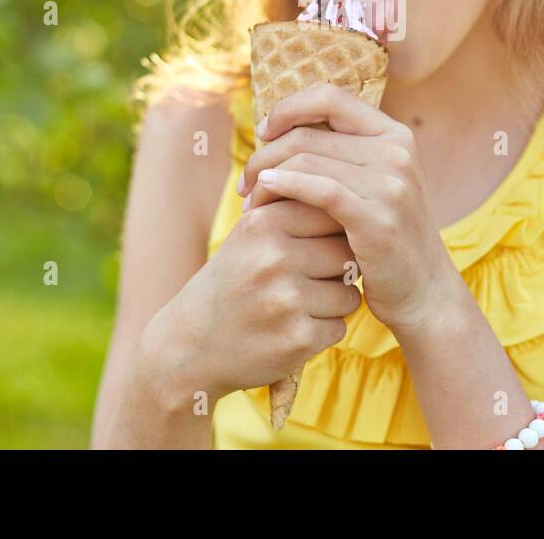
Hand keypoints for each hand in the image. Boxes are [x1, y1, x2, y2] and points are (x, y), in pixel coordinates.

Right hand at [161, 198, 363, 400]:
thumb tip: (353, 197)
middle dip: (337, 270)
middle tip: (307, 282)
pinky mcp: (296, 339)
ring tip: (296, 307)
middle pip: (347, 254)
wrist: (190, 345)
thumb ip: (295, 210)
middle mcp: (274, 258)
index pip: (333, 214)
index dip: (333, 233)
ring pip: (349, 295)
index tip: (315, 247)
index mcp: (263, 223)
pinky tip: (290, 331)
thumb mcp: (251, 235)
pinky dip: (321, 333)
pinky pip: (338, 328)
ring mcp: (286, 300)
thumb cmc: (233, 282)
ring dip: (332, 305)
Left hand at [238, 82, 458, 335]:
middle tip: (245, 181)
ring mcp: (391, 184)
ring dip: (266, 176)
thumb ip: (342, 155)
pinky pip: (318, 189)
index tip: (264, 132)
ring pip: (306, 160)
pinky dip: (283, 186)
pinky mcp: (378, 217)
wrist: (424, 292)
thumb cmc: (384, 239)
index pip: (330, 97)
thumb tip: (278, 129)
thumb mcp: (374, 185)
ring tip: (250, 200)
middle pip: (309, 133)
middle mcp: (396, 152)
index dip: (289, 108)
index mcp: (395, 135)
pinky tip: (263, 194)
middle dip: (266, 154)